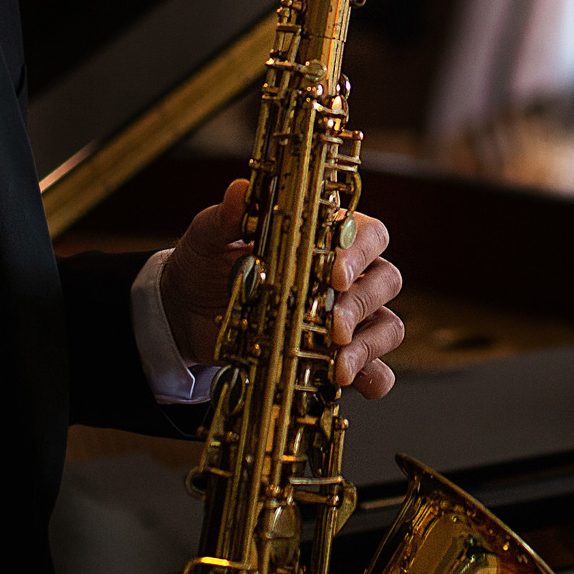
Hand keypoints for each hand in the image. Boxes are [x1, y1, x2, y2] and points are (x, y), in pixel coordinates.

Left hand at [165, 180, 404, 397]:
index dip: (360, 252)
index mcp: (327, 236)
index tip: (335, 274)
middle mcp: (347, 275)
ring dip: (368, 346)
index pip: (368, 234)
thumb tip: (241, 189)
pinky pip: (374, 371)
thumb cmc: (207, 263)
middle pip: (385, 280)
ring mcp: (347, 319)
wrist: (187, 313)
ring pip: (387, 325)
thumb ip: (227, 216)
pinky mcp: (337, 358)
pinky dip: (371, 378)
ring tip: (338, 367)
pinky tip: (349, 383)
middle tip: (334, 325)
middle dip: (362, 303)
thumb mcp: (209, 237)